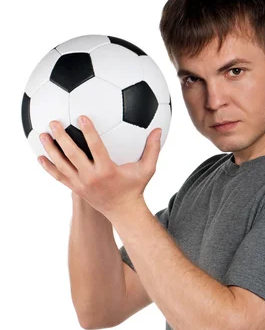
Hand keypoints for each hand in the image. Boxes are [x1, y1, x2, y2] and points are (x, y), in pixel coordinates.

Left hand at [38, 116, 161, 218]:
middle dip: (61, 138)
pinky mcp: (75, 189)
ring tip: (42, 135)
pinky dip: (48, 167)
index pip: (95, 148)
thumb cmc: (135, 188)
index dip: (88, 132)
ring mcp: (81, 184)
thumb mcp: (147, 169)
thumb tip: (159, 129)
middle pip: (72, 155)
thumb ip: (153, 149)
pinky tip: (39, 156)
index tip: (81, 117)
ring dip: (50, 150)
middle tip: (54, 122)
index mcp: (107, 170)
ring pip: (61, 165)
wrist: (123, 212)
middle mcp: (91, 177)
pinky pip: (58, 176)